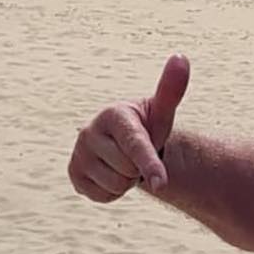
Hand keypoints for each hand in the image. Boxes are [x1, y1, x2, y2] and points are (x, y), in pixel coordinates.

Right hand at [67, 55, 189, 201]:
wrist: (126, 144)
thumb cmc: (148, 125)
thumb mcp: (161, 111)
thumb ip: (171, 89)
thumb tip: (181, 57)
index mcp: (113, 114)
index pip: (135, 145)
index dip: (149, 165)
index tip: (161, 183)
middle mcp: (89, 131)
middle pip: (128, 170)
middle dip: (140, 169)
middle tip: (137, 155)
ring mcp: (78, 153)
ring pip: (116, 185)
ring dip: (127, 181)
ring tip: (125, 162)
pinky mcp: (73, 174)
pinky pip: (103, 196)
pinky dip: (114, 192)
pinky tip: (112, 173)